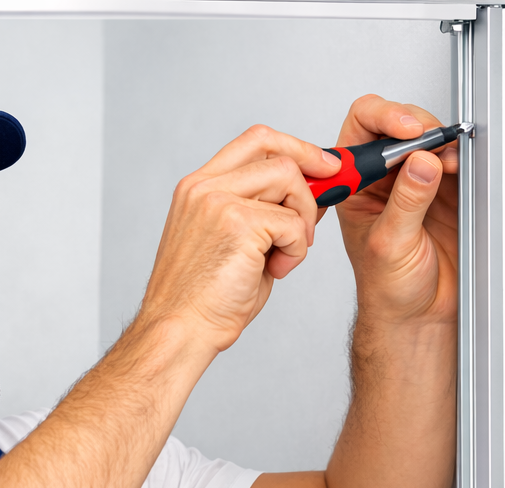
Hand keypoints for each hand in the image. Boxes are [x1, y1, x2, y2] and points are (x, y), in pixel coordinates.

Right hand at [136, 124, 344, 353]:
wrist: (182, 330)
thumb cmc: (206, 299)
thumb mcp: (235, 240)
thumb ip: (263, 210)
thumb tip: (312, 192)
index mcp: (198, 187)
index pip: (255, 141)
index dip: (297, 147)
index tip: (322, 165)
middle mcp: (204, 187)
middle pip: (277, 154)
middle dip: (311, 182)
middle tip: (318, 214)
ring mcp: (218, 202)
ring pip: (289, 180)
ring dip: (302, 219)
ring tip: (285, 256)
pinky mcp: (237, 223)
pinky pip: (292, 222)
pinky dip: (296, 250)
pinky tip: (277, 271)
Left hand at [334, 95, 460, 327]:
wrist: (417, 314)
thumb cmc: (388, 288)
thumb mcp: (390, 244)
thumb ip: (406, 202)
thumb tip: (420, 162)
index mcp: (353, 186)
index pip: (360, 129)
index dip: (383, 118)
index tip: (408, 131)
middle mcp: (379, 179)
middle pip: (394, 124)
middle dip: (416, 128)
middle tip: (431, 145)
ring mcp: (411, 182)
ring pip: (425, 138)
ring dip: (439, 142)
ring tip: (448, 161)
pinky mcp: (441, 191)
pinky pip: (451, 159)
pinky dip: (458, 157)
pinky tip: (458, 168)